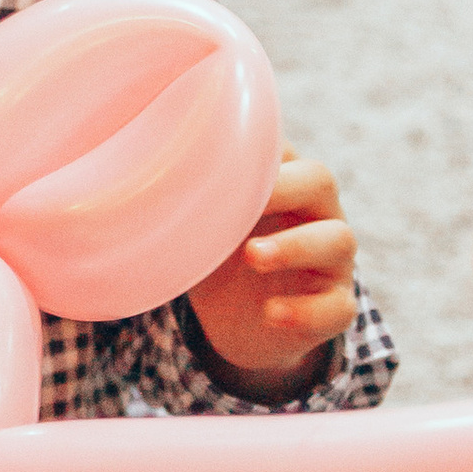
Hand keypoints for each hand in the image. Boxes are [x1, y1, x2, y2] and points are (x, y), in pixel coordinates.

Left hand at [187, 148, 356, 396]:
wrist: (239, 321)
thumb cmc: (221, 254)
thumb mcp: (203, 223)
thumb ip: (188, 193)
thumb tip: (134, 160)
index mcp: (283, 184)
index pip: (283, 150)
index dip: (260, 153)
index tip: (217, 163)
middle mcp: (317, 214)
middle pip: (321, 181)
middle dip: (284, 188)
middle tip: (243, 203)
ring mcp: (333, 261)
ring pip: (338, 240)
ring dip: (296, 245)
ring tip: (253, 256)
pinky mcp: (335, 306)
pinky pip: (337, 307)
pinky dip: (305, 311)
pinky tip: (271, 313)